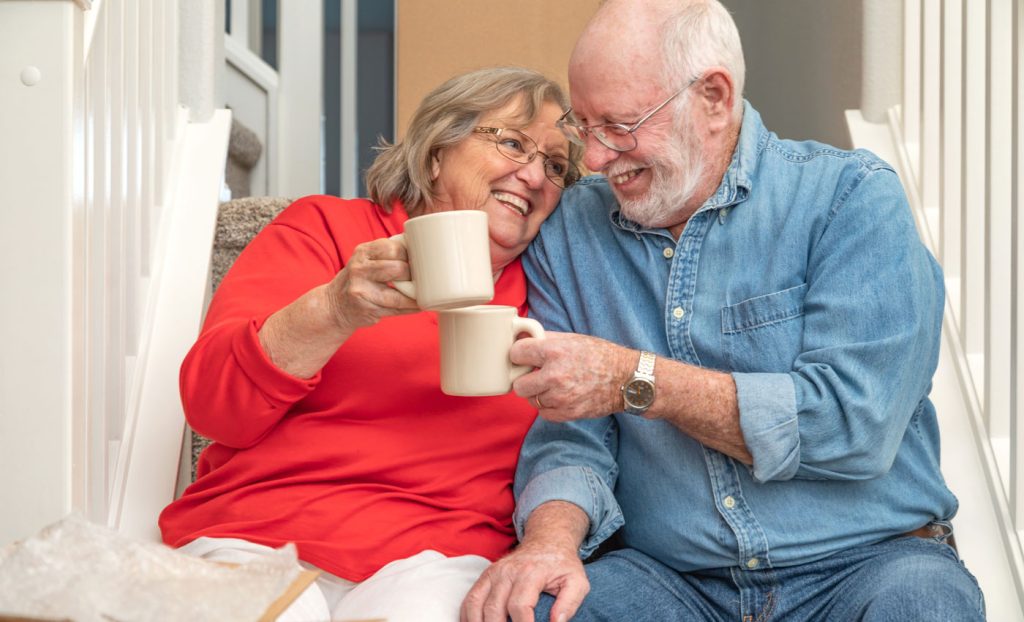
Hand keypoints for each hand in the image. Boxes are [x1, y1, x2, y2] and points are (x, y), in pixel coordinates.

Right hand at [326, 237, 419, 331]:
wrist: (335, 305)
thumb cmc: (359, 279)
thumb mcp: (365, 259)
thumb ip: (387, 253)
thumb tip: (421, 250)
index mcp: (363, 252)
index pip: (394, 248)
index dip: (409, 255)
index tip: (414, 261)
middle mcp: (360, 270)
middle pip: (399, 269)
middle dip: (412, 275)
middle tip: (416, 278)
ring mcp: (362, 291)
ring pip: (399, 294)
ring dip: (414, 295)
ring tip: (422, 293)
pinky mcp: (368, 309)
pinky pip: (397, 309)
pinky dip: (411, 307)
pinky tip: (417, 305)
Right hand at [461, 539, 588, 621]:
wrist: (547, 541)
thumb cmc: (562, 565)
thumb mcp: (577, 581)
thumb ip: (570, 603)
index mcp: (531, 573)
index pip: (519, 606)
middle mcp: (508, 571)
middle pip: (495, 609)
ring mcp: (494, 573)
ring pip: (477, 604)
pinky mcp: (486, 576)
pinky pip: (470, 598)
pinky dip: (468, 617)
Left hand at [510, 332, 632, 421]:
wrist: (626, 379)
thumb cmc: (600, 356)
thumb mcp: (573, 339)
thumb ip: (545, 339)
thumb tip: (521, 339)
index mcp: (554, 352)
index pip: (516, 354)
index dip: (519, 356)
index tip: (524, 358)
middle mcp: (555, 375)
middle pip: (518, 385)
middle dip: (526, 379)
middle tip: (536, 375)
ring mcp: (560, 397)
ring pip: (531, 400)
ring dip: (538, 394)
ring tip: (554, 385)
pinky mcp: (567, 413)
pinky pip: (543, 413)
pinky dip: (548, 406)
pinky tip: (560, 396)